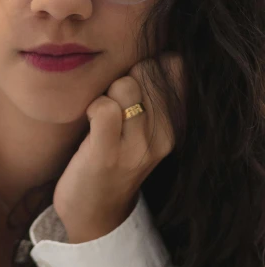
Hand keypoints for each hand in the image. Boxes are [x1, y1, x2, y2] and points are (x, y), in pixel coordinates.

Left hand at [53, 54, 182, 243]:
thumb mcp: (146, 129)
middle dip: (124, 77)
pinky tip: (90, 124)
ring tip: (103, 117)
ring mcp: (136, 147)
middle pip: (146, 71)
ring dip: (106, 93)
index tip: (136, 86)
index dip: (149, 65)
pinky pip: (103, 107)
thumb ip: (154, 94)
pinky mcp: (107, 154)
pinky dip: (91, 108)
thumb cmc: (115, 159)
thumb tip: (159, 52)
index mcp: (175, 125)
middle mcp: (162, 136)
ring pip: (124, 86)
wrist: (94, 214)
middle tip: (115, 105)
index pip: (176, 67)